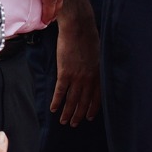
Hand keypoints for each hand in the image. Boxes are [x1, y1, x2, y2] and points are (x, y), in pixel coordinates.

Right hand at [51, 0, 100, 125]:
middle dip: (79, 115)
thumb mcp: (98, 54)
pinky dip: (56, 102)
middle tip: (74, 124)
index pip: (96, 97)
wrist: (78, 27)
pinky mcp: (64, 73)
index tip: (89, 117)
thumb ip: (96, 66)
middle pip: (83, 102)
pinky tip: (53, 109)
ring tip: (64, 121)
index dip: (92, 108)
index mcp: (98, 74)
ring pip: (72, 100)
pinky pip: (60, 92)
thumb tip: (94, 72)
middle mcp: (89, 79)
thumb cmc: (89, 37)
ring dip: (67, 113)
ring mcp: (77, 77)